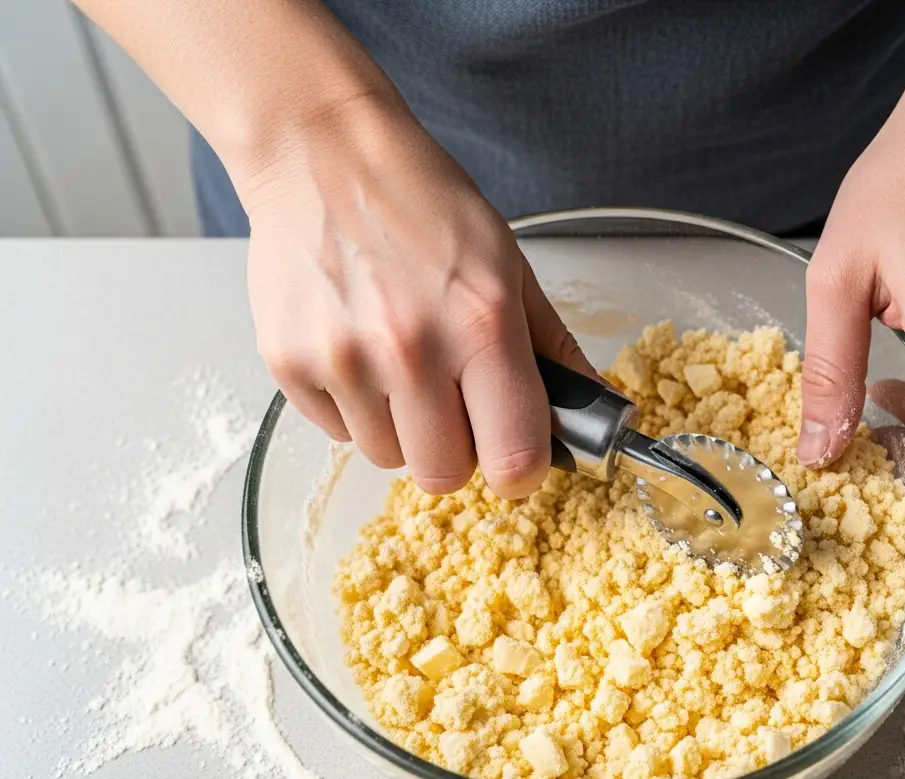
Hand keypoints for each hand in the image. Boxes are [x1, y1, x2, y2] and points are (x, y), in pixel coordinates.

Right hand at [238, 95, 592, 498]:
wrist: (322, 153)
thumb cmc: (420, 200)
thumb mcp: (508, 264)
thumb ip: (551, 345)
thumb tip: (590, 405)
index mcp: (482, 324)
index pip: (515, 458)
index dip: (520, 466)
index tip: (514, 450)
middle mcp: (410, 349)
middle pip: (444, 474)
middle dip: (455, 450)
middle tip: (452, 401)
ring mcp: (343, 359)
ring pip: (387, 457)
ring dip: (401, 428)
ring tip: (398, 361)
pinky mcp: (289, 363)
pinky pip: (336, 433)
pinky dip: (353, 407)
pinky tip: (358, 348)